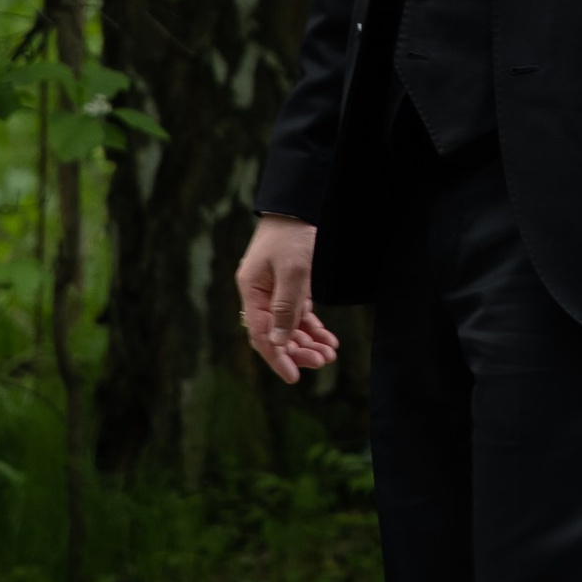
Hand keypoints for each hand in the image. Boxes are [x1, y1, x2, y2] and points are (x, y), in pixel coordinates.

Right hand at [238, 216, 336, 385]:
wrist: (302, 204)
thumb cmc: (294, 234)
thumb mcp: (293, 270)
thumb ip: (286, 307)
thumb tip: (279, 343)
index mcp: (252, 291)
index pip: (261, 335)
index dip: (277, 358)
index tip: (295, 377)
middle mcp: (260, 294)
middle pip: (276, 334)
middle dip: (299, 351)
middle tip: (324, 362)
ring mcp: (275, 290)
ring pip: (289, 326)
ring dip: (308, 341)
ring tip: (330, 353)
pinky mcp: (291, 284)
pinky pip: (299, 313)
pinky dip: (312, 327)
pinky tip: (328, 339)